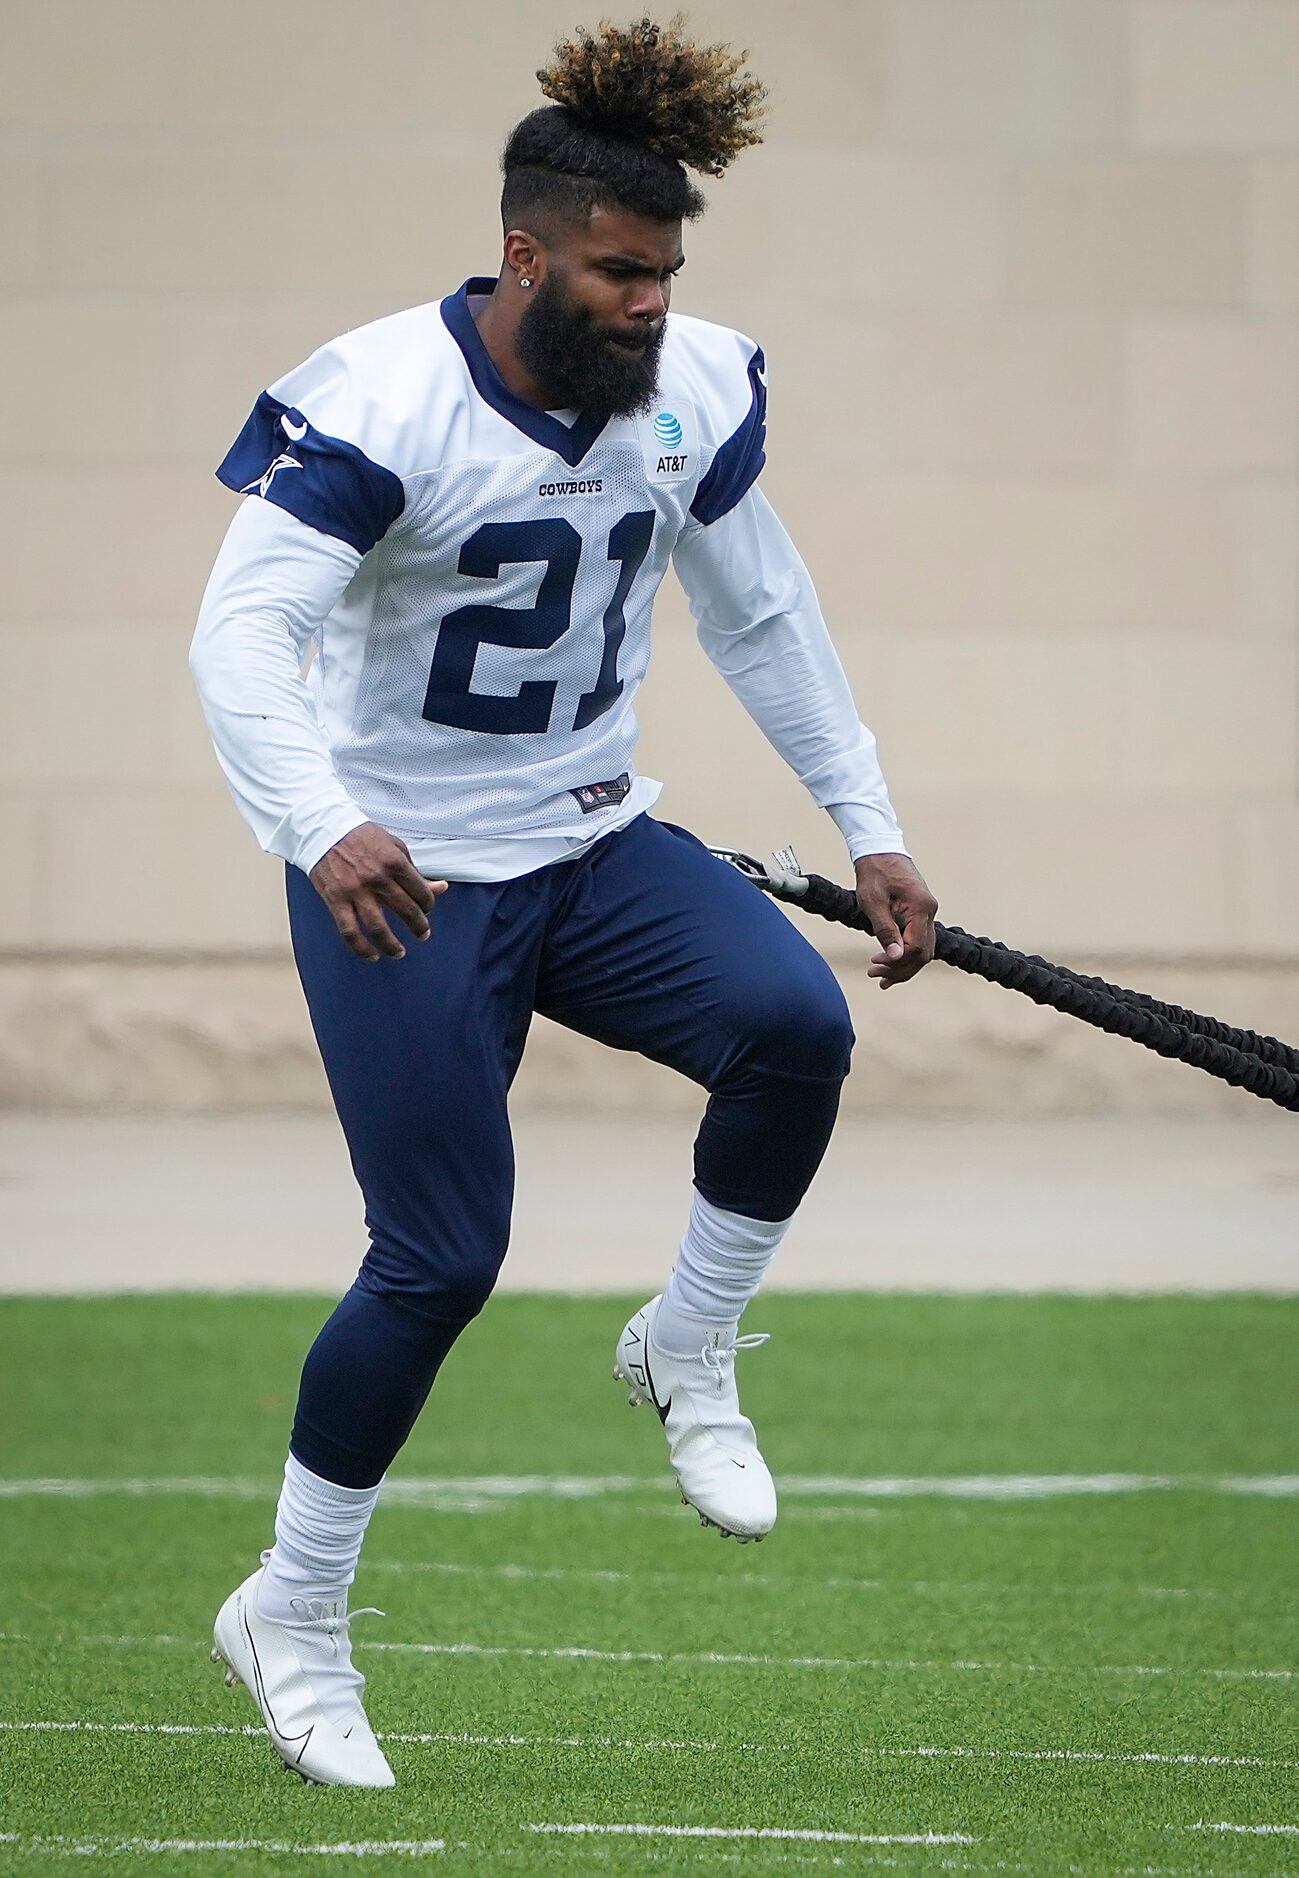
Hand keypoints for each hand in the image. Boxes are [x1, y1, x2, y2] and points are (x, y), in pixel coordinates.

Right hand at [309, 823, 447, 960]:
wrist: (324, 828)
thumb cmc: (361, 836)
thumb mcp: (395, 846)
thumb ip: (416, 870)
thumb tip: (441, 888)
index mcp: (395, 862)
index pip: (421, 893)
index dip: (428, 905)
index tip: (426, 909)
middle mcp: (377, 878)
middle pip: (406, 911)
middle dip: (419, 927)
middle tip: (422, 934)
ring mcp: (356, 891)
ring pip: (378, 928)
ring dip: (392, 945)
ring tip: (399, 952)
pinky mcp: (336, 900)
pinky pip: (350, 932)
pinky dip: (362, 948)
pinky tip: (372, 955)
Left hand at [854, 853, 937, 989]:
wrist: (879, 850)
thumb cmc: (874, 872)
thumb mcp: (873, 902)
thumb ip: (885, 931)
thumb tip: (895, 957)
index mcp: (921, 907)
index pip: (916, 947)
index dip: (898, 962)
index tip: (876, 967)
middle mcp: (930, 910)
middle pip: (923, 952)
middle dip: (901, 969)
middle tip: (877, 977)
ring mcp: (928, 911)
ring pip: (923, 948)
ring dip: (904, 964)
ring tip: (881, 975)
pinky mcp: (921, 911)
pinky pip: (919, 938)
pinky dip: (907, 953)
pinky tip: (891, 961)